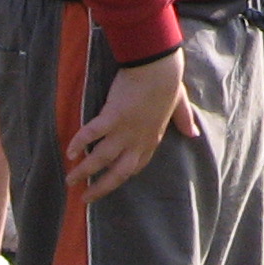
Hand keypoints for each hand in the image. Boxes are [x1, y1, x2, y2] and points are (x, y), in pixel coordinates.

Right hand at [67, 48, 195, 197]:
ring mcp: (124, 130)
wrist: (158, 66)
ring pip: (101, 159)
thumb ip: (184, 120)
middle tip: (85, 198)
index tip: (111, 180)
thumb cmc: (168, 81)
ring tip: (70, 180)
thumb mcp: (180, 104)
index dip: (122, 175)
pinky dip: (79, 143)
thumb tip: (194, 134)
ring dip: (84, 171)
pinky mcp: (112, 116)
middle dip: (100, 187)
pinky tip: (69, 152)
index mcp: (152, 138)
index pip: (137, 165)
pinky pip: (92, 134)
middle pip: (117, 173)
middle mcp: (137, 140)